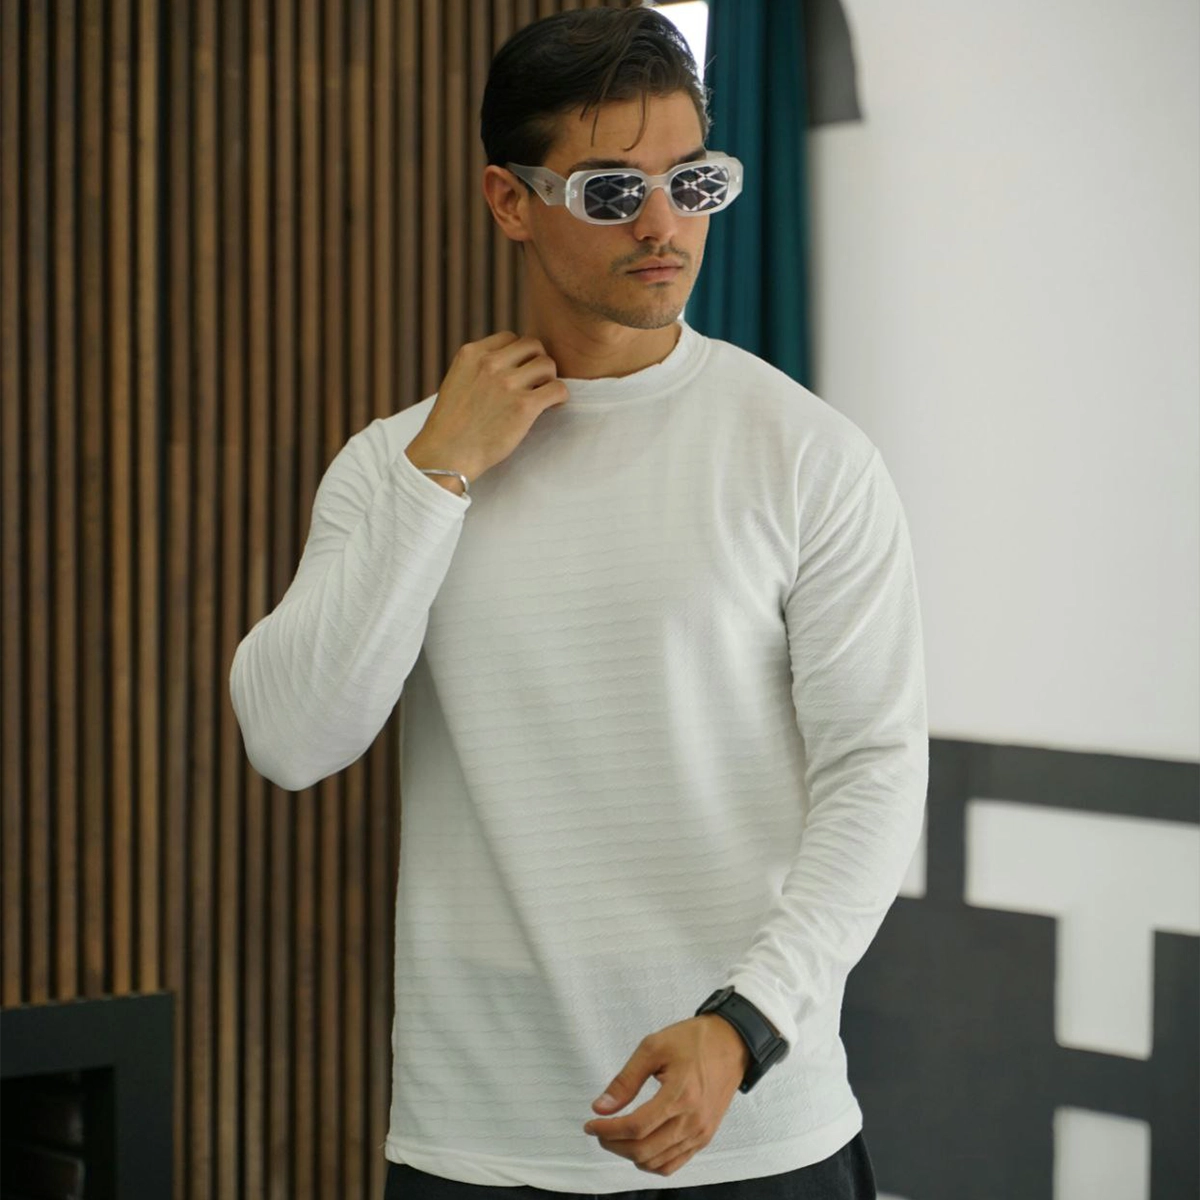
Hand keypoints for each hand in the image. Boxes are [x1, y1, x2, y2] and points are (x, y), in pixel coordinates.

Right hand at [405, 332, 567, 485]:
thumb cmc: (451, 426)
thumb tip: (506, 366)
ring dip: (549, 379)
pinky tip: (552, 406)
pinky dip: (559, 396)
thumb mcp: (457, 382)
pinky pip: (557, 388)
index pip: (509, 338)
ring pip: (547, 365)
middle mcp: (490, 363)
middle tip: (536, 383)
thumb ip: (478, 369)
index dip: (519, 355)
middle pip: (532, 346)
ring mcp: (507, 383)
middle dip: (537, 362)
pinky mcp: (524, 406)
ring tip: (543, 396)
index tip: (519, 372)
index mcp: (471, 354)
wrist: (446, 454)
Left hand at [583, 1015, 748, 1176]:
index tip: (591, 1124)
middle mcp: (693, 1120)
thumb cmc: (693, 1040)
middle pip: (644, 1150)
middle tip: (600, 1130)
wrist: (731, 1043)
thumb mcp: (653, 1047)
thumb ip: (626, 1080)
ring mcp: (701, 1133)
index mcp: (680, 1095)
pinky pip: (673, 1164)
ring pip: (656, 1162)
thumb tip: (601, 1107)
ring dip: (630, 1155)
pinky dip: (651, 1162)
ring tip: (616, 1136)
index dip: (607, 1130)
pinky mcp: (705, 1137)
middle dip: (613, 1144)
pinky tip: (639, 1146)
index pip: (636, 1127)